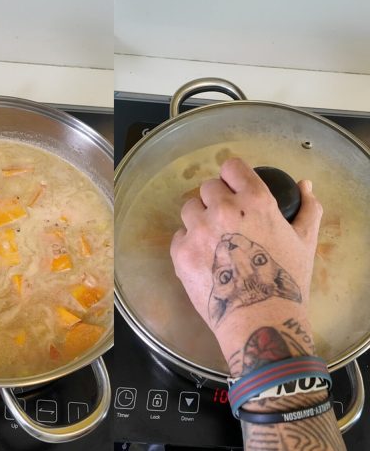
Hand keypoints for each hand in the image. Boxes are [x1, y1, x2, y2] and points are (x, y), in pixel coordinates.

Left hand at [169, 158, 322, 375]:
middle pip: (206, 187)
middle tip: (226, 219)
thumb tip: (304, 185)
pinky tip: (205, 257)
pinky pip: (178, 235)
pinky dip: (189, 242)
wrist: (258, 318)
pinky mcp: (180, 252)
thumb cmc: (285, 281)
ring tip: (213, 238)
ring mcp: (197, 230)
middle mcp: (222, 209)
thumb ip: (307, 208)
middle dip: (215, 198)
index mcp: (255, 201)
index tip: (234, 186)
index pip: (231, 167)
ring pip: (188, 208)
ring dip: (199, 217)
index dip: (232, 175)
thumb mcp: (305, 242)